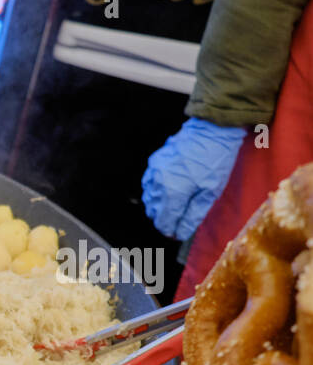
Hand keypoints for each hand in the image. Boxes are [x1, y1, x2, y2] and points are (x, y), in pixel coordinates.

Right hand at [142, 118, 246, 239]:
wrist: (212, 130)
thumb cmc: (216, 160)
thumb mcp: (211, 191)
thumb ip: (193, 215)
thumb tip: (181, 232)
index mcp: (173, 193)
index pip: (164, 222)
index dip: (170, 231)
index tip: (177, 234)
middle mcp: (158, 184)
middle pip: (154, 212)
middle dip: (164, 220)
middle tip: (178, 221)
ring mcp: (153, 172)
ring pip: (149, 199)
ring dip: (158, 207)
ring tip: (173, 207)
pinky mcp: (154, 163)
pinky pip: (148, 184)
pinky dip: (154, 192)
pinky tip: (166, 192)